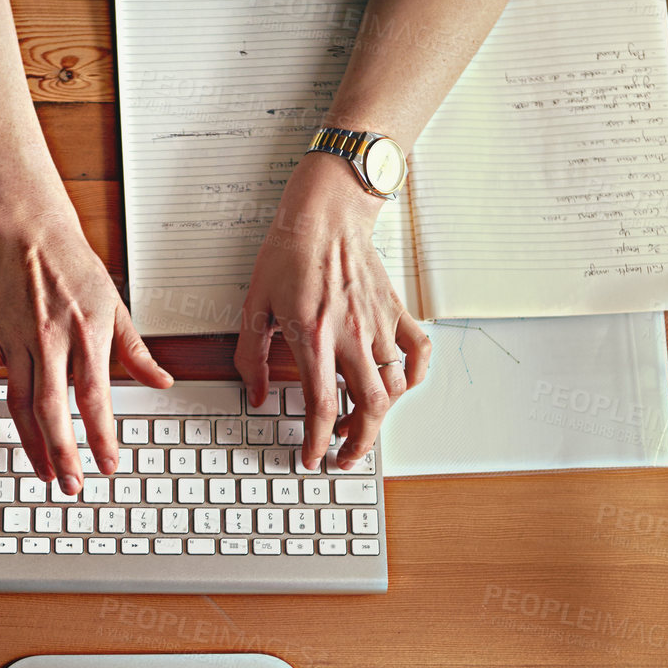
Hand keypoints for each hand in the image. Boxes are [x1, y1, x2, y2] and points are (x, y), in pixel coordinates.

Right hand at [0, 219, 171, 493]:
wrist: (34, 234)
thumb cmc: (78, 271)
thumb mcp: (118, 308)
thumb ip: (136, 352)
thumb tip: (161, 382)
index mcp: (86, 336)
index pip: (95, 397)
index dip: (101, 435)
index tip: (108, 464)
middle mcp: (50, 341)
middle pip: (53, 408)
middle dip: (62, 451)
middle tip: (71, 485)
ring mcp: (18, 340)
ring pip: (18, 402)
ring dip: (29, 441)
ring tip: (42, 471)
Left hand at [234, 153, 430, 469]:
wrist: (326, 212)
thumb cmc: (289, 251)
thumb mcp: (254, 304)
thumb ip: (250, 356)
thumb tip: (255, 395)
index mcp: (313, 335)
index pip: (323, 405)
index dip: (318, 440)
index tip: (311, 456)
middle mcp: (351, 334)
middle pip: (370, 406)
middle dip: (358, 442)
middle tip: (343, 456)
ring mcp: (378, 323)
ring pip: (394, 387)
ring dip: (380, 417)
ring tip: (359, 425)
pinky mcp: (395, 310)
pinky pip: (417, 353)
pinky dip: (413, 377)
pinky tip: (396, 387)